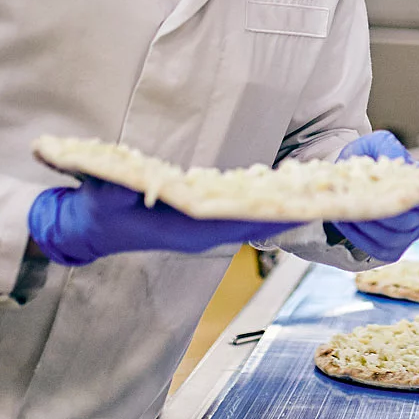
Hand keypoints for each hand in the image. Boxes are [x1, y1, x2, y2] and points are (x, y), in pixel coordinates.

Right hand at [27, 179, 299, 266]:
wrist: (90, 227)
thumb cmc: (97, 209)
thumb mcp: (99, 196)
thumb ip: (112, 188)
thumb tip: (125, 182)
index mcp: (184, 231)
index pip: (236, 223)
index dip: (269, 215)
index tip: (303, 207)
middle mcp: (201, 235)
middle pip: (254, 224)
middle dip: (289, 212)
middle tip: (327, 197)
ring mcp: (205, 232)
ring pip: (252, 222)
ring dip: (282, 210)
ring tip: (317, 193)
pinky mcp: (205, 225)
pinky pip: (243, 216)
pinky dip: (266, 207)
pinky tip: (287, 195)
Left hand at [332, 130, 418, 260]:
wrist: (353, 175)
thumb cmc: (369, 158)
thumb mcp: (376, 143)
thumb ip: (387, 146)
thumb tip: (398, 160)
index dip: (402, 197)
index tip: (378, 190)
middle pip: (406, 223)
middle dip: (377, 216)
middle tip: (353, 205)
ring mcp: (410, 233)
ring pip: (391, 239)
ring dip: (365, 228)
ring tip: (344, 212)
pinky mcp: (393, 248)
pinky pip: (379, 250)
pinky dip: (360, 239)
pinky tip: (343, 223)